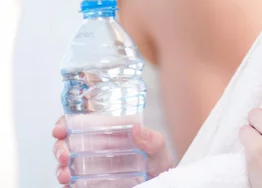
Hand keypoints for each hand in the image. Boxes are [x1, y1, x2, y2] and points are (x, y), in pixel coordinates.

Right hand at [52, 117, 173, 184]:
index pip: (81, 123)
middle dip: (59, 148)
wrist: (159, 183)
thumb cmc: (157, 163)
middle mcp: (96, 149)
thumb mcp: (158, 148)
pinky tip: (68, 185)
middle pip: (67, 144)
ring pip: (65, 165)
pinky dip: (66, 185)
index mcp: (109, 133)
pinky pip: (71, 185)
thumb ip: (151, 139)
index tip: (59, 129)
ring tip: (65, 174)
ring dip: (60, 168)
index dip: (65, 124)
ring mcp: (91, 169)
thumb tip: (137, 128)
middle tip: (64, 155)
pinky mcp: (89, 185)